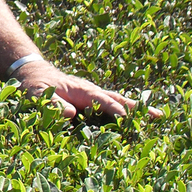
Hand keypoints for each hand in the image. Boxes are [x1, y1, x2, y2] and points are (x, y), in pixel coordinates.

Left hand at [14, 59, 162, 119]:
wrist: (33, 73)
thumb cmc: (34, 85)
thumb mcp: (37, 94)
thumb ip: (52, 103)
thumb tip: (70, 114)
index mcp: (81, 91)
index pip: (102, 101)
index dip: (114, 109)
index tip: (128, 118)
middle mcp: (91, 92)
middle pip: (117, 99)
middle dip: (136, 107)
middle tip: (158, 115)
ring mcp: (93, 95)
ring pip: (117, 101)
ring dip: (136, 108)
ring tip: (158, 116)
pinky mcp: (91, 100)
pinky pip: (111, 105)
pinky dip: (126, 110)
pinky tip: (138, 118)